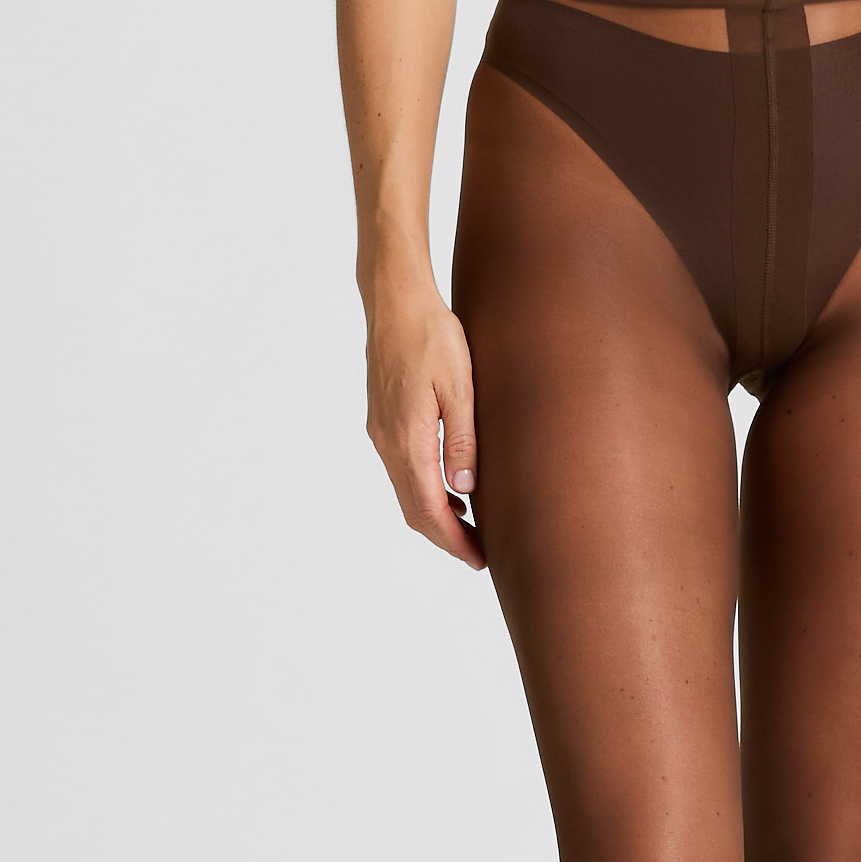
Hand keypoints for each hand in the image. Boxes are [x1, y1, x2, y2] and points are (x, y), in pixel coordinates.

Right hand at [365, 285, 483, 569]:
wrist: (396, 302)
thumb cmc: (433, 336)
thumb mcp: (460, 386)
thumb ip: (462, 439)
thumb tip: (464, 488)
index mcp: (408, 438)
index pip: (429, 508)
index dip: (454, 541)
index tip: (479, 559)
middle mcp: (388, 442)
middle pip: (413, 509)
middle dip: (445, 537)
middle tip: (479, 554)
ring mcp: (381, 432)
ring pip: (405, 492)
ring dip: (435, 515)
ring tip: (470, 528)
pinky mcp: (382, 420)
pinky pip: (401, 470)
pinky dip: (424, 491)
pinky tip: (449, 487)